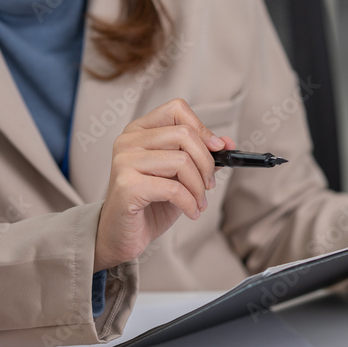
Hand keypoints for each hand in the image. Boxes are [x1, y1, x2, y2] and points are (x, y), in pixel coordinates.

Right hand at [93, 99, 234, 271]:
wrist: (121, 236)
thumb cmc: (148, 205)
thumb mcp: (179, 178)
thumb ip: (200, 158)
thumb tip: (226, 142)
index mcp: (139, 131)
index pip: (177, 110)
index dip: (202, 129)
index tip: (216, 150)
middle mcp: (128, 141)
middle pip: (184, 135)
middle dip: (206, 163)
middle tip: (208, 185)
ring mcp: (124, 161)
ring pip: (181, 161)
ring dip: (198, 188)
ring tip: (198, 203)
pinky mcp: (127, 186)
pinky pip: (174, 188)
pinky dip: (189, 203)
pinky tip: (190, 212)